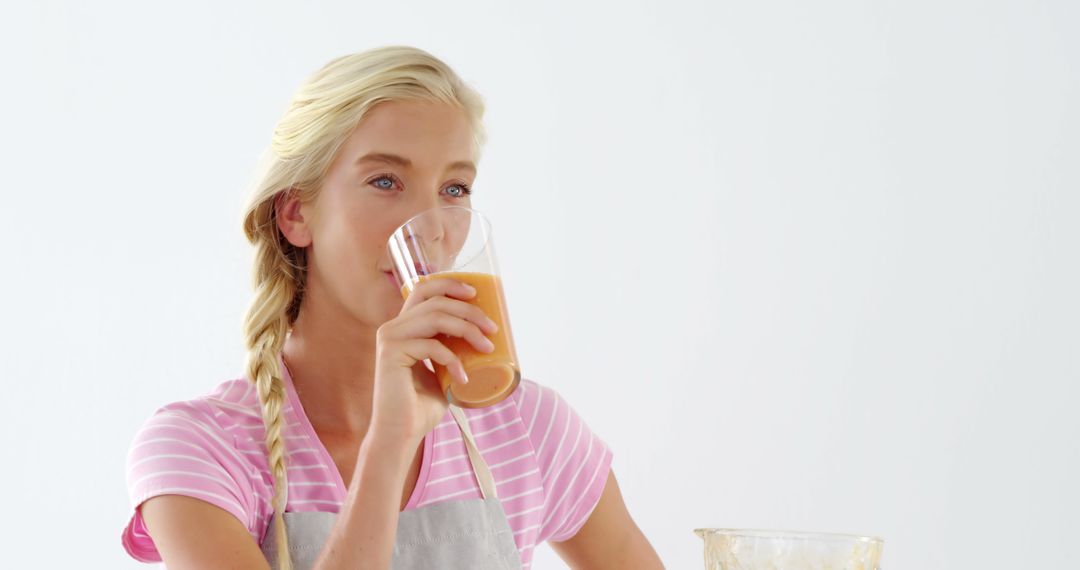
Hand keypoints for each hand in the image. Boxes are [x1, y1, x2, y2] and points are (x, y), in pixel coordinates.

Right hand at [370, 278, 499, 445]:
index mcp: (404, 327)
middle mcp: (393, 327)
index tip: (476, 293)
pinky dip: (453, 360)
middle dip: (469, 311)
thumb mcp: (443, 371)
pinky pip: (431, 346)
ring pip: (436, 318)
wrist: (401, 434)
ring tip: (486, 348)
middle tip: (493, 329)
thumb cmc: (422, 406)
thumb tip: (487, 338)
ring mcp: (390, 339)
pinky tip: (463, 378)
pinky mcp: (391, 354)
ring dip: (467, 329)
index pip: (424, 289)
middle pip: (436, 302)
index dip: (449, 284)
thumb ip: (453, 352)